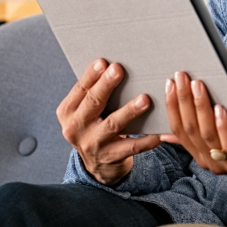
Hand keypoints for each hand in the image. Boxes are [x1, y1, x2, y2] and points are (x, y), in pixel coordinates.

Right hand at [56, 59, 161, 185]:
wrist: (98, 164)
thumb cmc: (96, 127)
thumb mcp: (87, 112)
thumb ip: (95, 93)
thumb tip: (114, 65)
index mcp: (68, 112)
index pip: (80, 89)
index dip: (91, 75)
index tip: (103, 61)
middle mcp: (75, 128)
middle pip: (93, 103)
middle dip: (106, 85)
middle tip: (118, 70)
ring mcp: (92, 144)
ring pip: (113, 125)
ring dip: (129, 111)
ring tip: (145, 99)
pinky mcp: (110, 157)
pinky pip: (131, 147)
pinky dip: (146, 140)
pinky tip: (158, 133)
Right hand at [161, 70, 226, 176]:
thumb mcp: (220, 136)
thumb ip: (198, 131)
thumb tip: (170, 123)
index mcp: (199, 154)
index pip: (178, 129)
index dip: (172, 106)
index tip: (169, 83)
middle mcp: (208, 161)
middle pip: (189, 129)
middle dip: (183, 100)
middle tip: (182, 77)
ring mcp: (225, 162)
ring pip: (206, 133)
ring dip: (200, 107)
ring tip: (199, 85)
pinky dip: (222, 124)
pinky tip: (220, 107)